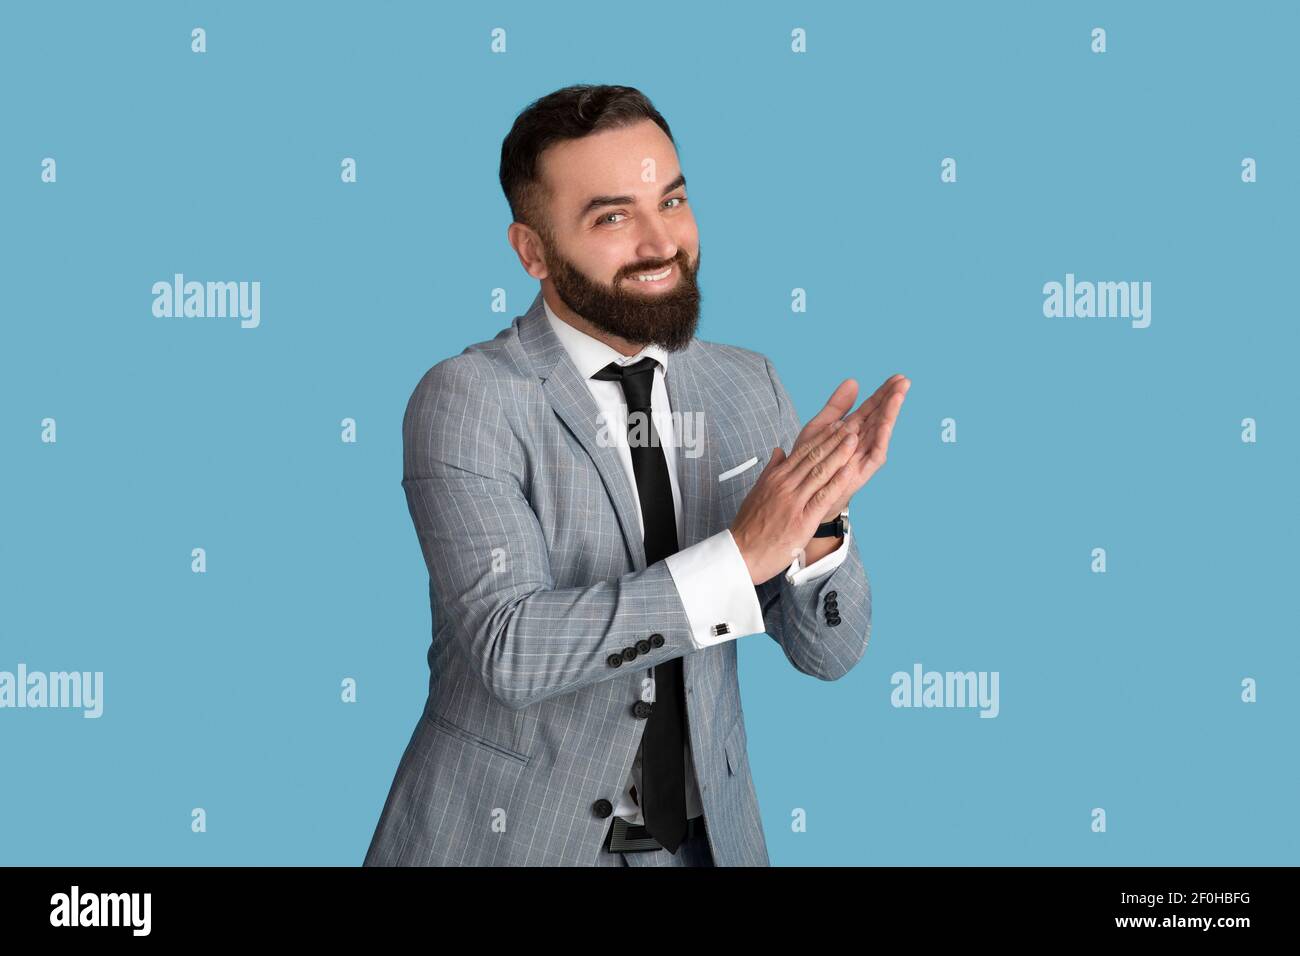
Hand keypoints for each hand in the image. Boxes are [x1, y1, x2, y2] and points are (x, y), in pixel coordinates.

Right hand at [729, 420, 859, 584]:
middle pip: (813, 457)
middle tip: (851, 425)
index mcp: (775, 478)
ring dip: (839, 454)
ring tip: (854, 439)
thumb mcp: (756, 492)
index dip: (821, 437)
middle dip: (834, 440)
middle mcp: (785, 485)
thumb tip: (779, 451)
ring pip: (820, 472)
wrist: (741, 553)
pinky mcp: (802, 519)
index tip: (836, 425)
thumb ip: (771, 470)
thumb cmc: (748, 527)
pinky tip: (849, 470)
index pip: (802, 452)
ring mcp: (793, 501)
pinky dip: (837, 482)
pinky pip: (823, 496)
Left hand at [791, 374, 910, 520]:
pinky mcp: (862, 472)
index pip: (871, 407)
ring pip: (881, 432)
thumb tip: (854, 381)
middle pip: (880, 416)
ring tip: (899, 396)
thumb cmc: (811, 461)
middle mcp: (861, 442)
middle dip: (892, 399)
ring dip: (891, 414)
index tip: (897, 376)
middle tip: (905, 380)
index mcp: (852, 429)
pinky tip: (885, 423)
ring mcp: (863, 456)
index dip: (883, 392)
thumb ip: (837, 406)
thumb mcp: (821, 427)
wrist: (804, 494)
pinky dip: (881, 438)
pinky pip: (875, 454)